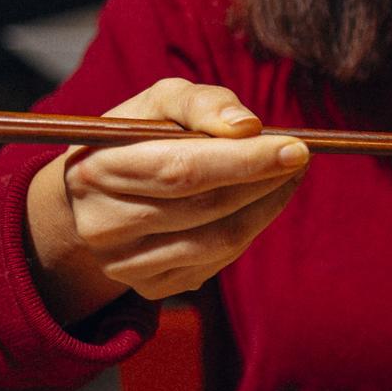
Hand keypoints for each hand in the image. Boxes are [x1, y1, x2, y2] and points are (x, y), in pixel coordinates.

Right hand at [26, 78, 308, 324]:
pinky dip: (247, 231)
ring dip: (265, 208)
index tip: (296, 149)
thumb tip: (248, 127)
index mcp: (98, 170)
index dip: (245, 161)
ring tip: (285, 178)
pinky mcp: (150, 287)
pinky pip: (217, 262)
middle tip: (298, 159)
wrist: (93, 198)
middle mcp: (104, 225)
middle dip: (264, 181)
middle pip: (205, 208)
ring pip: (219, 241)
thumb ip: (202, 104)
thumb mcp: (159, 104)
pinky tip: (256, 205)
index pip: (182, 170)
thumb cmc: (137, 139)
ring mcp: (125, 264)